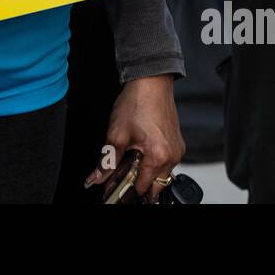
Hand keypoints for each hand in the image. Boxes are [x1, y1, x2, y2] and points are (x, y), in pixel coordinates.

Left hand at [85, 74, 184, 202]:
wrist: (151, 82)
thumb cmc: (138, 102)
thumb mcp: (116, 134)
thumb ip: (106, 161)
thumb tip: (96, 178)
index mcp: (158, 156)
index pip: (142, 188)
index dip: (126, 191)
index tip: (114, 190)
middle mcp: (172, 155)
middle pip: (155, 187)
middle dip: (138, 186)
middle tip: (122, 180)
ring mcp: (177, 150)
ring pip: (162, 176)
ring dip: (147, 175)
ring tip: (130, 165)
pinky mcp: (177, 144)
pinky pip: (167, 163)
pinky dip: (154, 165)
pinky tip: (141, 155)